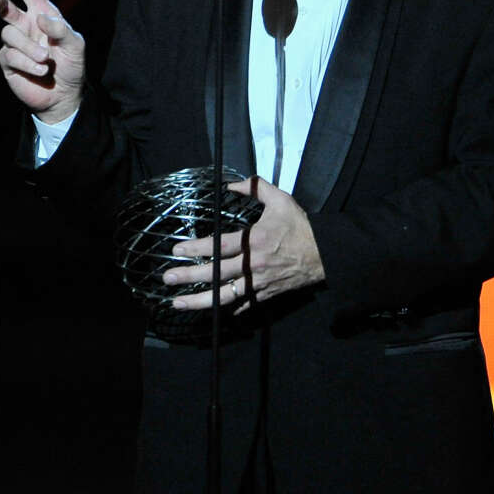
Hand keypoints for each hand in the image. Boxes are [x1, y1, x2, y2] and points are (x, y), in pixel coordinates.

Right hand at [0, 0, 85, 122]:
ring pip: (10, 35)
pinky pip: (10, 56)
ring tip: (46, 61)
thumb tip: (40, 19)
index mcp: (41, 13)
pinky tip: (42, 71)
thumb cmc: (72, 66)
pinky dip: (28, 63)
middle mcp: (25, 25)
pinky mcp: (8, 62)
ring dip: (30, 49)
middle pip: (4, 8)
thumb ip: (61, 29)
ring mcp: (14, 44)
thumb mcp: (75, 45)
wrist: (63, 96)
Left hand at [162, 178, 324, 310]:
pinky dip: (226, 308)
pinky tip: (209, 310)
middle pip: (216, 274)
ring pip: (225, 295)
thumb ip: (256, 188)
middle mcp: (254, 265)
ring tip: (177, 302)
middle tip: (167, 278)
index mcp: (255, 241)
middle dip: (189, 276)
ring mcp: (259, 283)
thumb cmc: (301, 226)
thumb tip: (233, 183)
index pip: (219, 246)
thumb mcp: (281, 200)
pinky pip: (243, 305)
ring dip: (199, 301)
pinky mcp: (266, 295)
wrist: (325, 254)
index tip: (177, 251)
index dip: (196, 249)